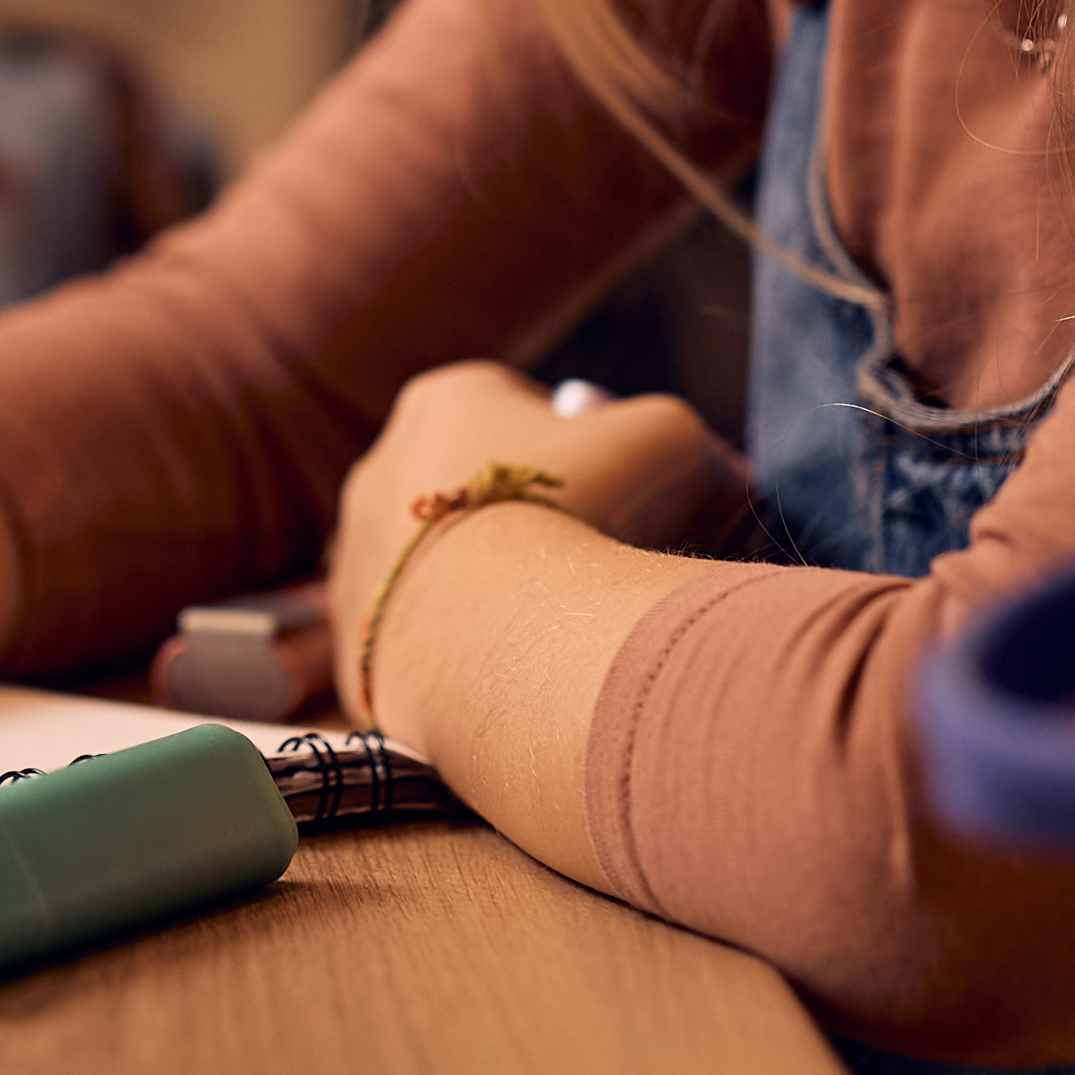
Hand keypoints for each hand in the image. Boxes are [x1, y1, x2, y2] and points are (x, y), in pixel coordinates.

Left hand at [326, 363, 745, 730]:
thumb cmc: (584, 516)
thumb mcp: (670, 446)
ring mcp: (350, 558)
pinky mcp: (349, 644)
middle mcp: (377, 468)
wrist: (502, 637)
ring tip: (553, 633)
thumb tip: (725, 484)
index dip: (586, 453)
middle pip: (475, 493)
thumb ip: (697, 450)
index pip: (520, 412)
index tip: (624, 503)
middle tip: (592, 571)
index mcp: (441, 400)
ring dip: (491, 592)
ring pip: (442, 570)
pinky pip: (419, 644)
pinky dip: (464, 656)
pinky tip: (513, 674)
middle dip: (532, 526)